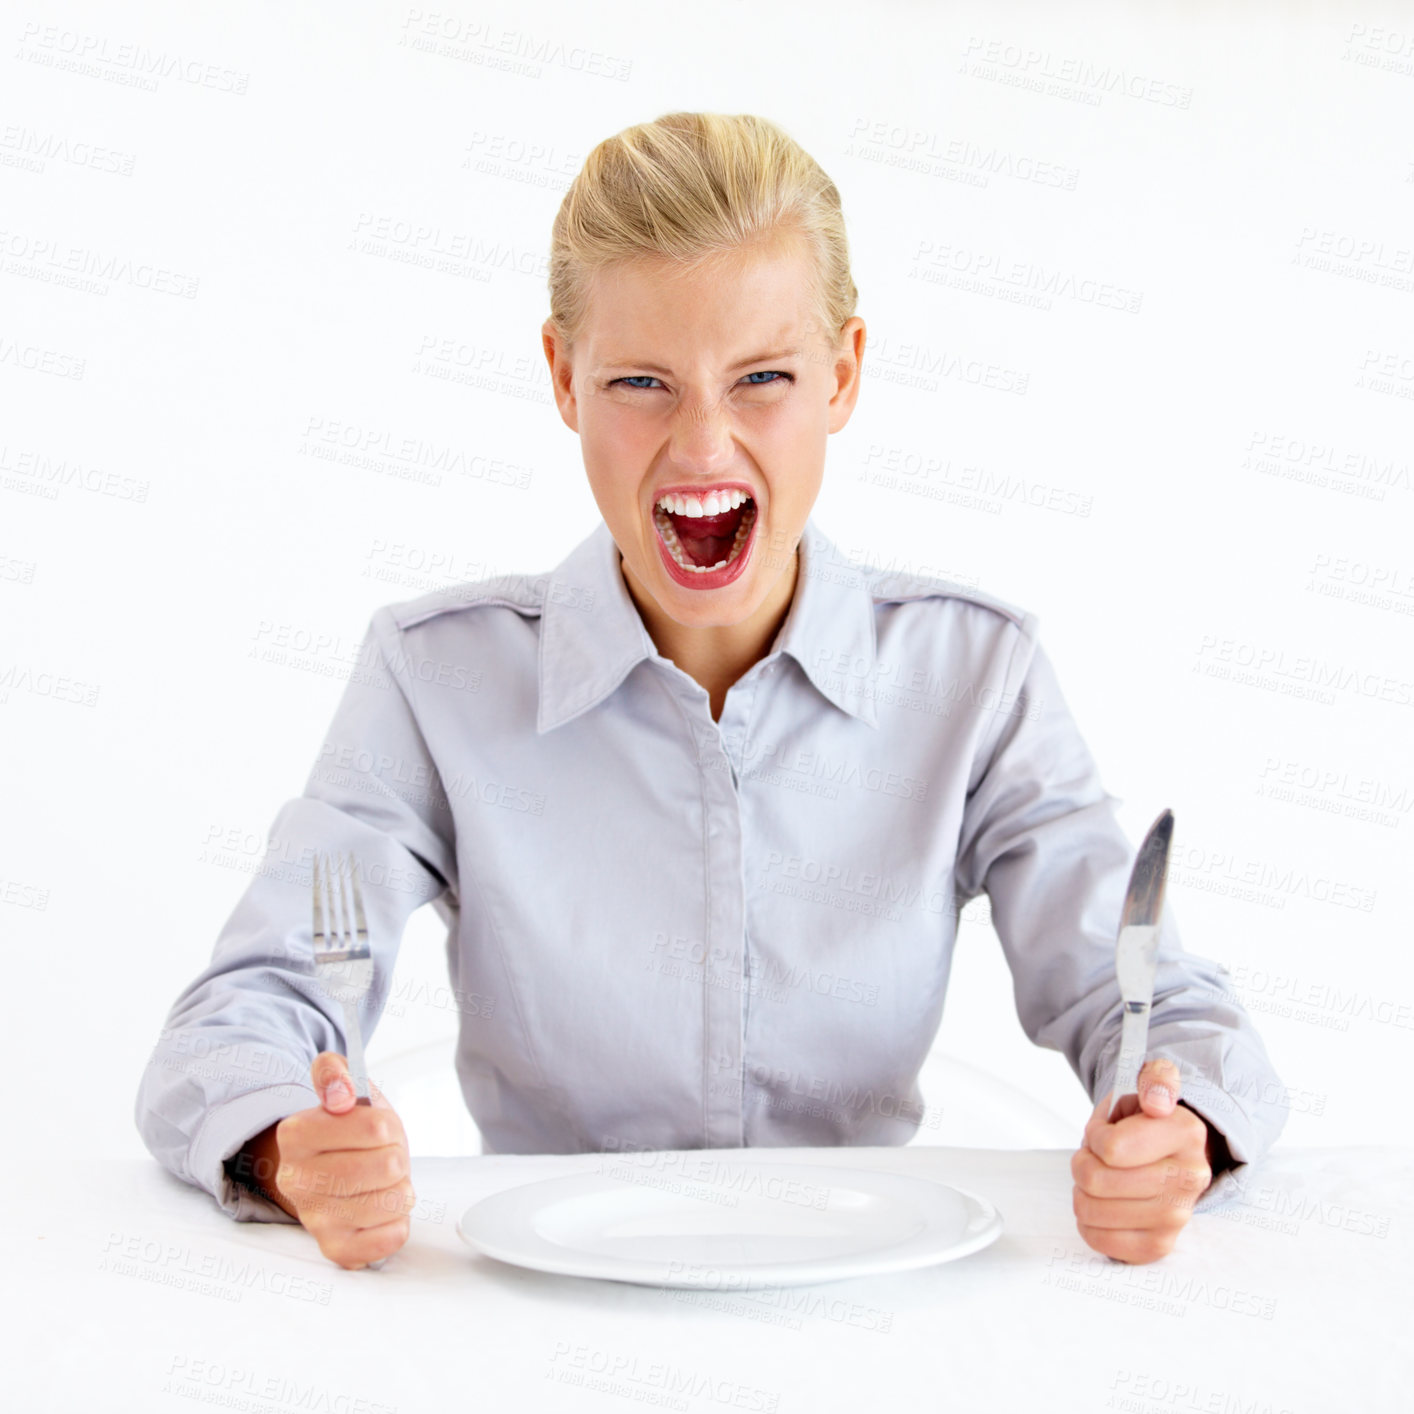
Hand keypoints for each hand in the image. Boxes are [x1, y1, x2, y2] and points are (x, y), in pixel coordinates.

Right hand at [267, 1052, 415, 1269]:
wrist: (327, 1172)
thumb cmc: (346, 1130)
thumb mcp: (342, 1086)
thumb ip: (334, 1071)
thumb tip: (340, 1095)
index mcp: (296, 1134)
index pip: (376, 1127)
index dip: (389, 1126)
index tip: (377, 1128)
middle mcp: (297, 1180)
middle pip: (389, 1165)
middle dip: (397, 1156)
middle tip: (383, 1157)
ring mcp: (314, 1218)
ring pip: (395, 1201)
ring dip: (401, 1188)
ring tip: (381, 1183)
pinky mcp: (335, 1248)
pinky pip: (391, 1237)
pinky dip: (398, 1222)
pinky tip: (381, 1210)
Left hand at [1070, 1057, 1211, 1263]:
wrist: (1169, 1152)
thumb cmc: (1148, 1118)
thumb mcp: (1150, 1081)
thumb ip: (1155, 1078)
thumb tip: (1157, 1102)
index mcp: (1186, 1134)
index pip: (1111, 1148)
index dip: (1094, 1137)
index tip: (1104, 1132)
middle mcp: (1189, 1179)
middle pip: (1096, 1182)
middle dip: (1082, 1164)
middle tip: (1096, 1156)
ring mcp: (1178, 1217)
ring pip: (1092, 1212)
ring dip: (1083, 1192)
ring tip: (1101, 1178)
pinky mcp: (1160, 1244)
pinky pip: (1101, 1241)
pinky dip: (1089, 1223)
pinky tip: (1103, 1205)